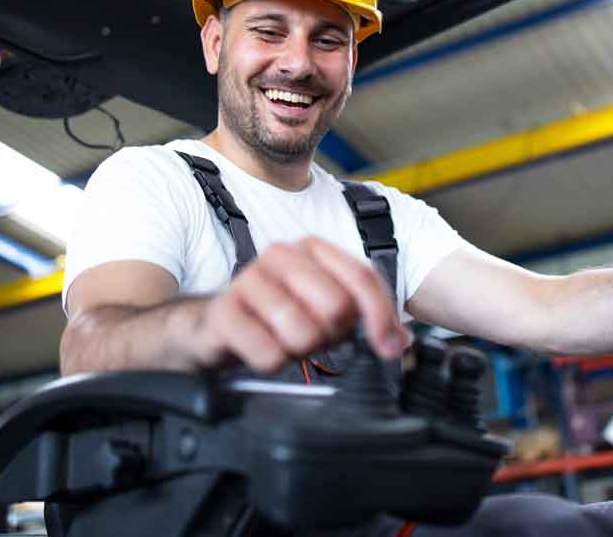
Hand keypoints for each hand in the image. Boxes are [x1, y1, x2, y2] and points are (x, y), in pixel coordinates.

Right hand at [182, 237, 410, 373]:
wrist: (211, 328)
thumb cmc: (272, 317)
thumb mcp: (323, 311)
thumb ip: (366, 318)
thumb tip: (401, 340)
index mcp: (311, 249)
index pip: (362, 278)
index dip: (381, 317)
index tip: (387, 348)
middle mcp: (281, 256)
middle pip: (336, 306)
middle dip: (332, 336)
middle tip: (314, 340)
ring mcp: (249, 280)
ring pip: (303, 332)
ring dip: (300, 351)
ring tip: (285, 344)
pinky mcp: (224, 312)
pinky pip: (268, 352)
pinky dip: (272, 363)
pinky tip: (261, 353)